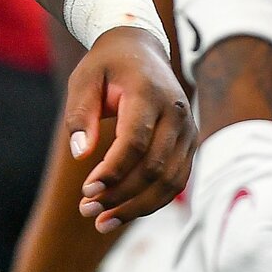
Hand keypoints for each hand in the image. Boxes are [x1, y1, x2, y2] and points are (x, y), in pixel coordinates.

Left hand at [65, 24, 192, 230]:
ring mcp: (189, 130)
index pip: (135, 141)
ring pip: (170, 181)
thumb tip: (81, 156)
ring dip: (136, 207)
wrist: (141, 49)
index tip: (86, 190)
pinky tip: (123, 212)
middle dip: (120, 195)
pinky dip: (151, 202)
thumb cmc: (106, 66)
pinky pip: (176, 182)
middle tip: (87, 209)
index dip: (112, 171)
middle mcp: (177, 112)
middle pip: (154, 167)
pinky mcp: (190, 145)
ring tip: (101, 221)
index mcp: (149, 92)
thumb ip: (80, 114)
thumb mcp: (83, 80)